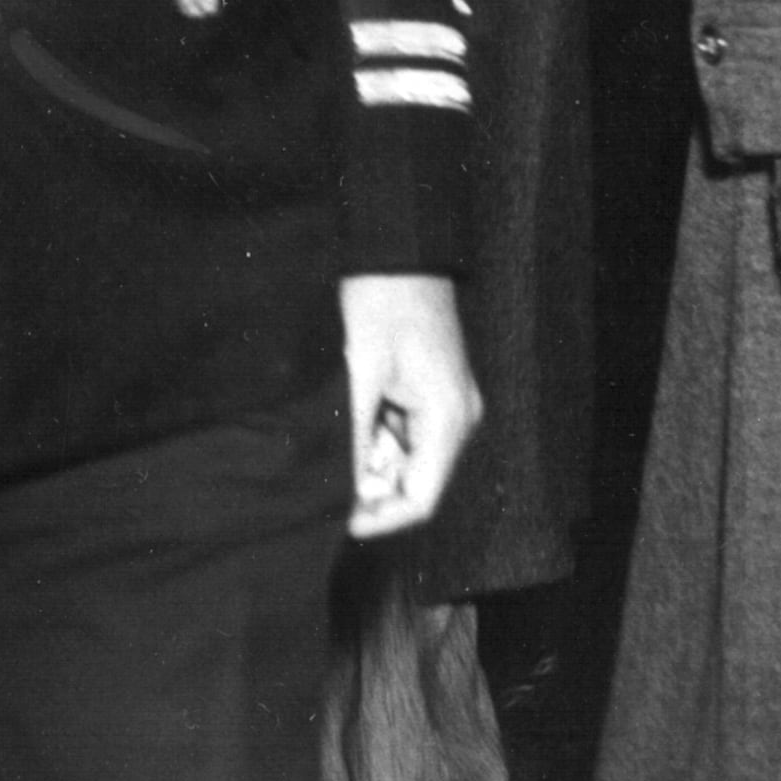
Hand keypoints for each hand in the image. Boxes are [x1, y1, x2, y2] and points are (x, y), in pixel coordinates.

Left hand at [342, 272, 479, 537]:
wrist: (398, 254)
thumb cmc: (382, 304)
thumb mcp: (360, 370)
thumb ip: (355, 431)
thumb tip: (342, 484)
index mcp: (448, 420)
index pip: (422, 497)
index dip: (382, 518)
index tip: (341, 526)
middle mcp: (456, 420)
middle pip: (415, 481)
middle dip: (371, 490)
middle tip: (323, 489)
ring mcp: (446, 407)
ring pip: (406, 458)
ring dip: (369, 462)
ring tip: (329, 451)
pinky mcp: (431, 393)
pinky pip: (404, 433)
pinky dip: (373, 438)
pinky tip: (344, 427)